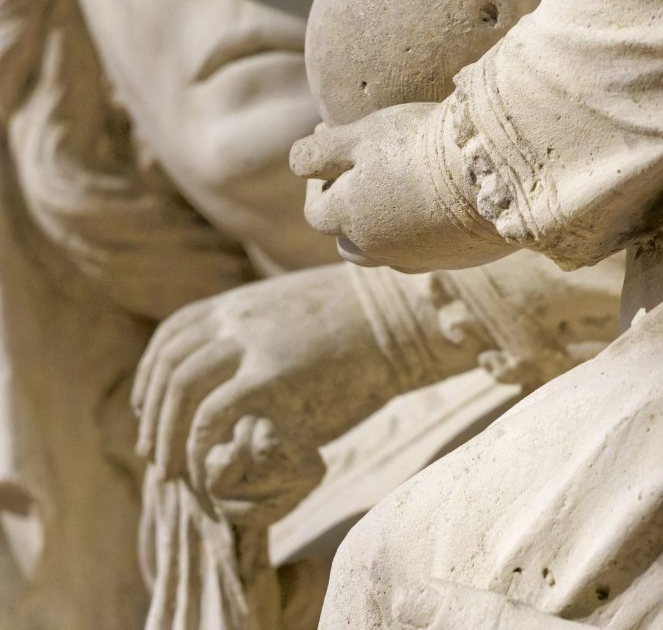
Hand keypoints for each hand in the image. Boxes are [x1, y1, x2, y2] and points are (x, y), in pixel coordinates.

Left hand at [131, 266, 397, 513]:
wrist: (404, 317)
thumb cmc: (363, 321)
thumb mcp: (299, 312)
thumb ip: (264, 331)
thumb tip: (249, 365)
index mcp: (242, 302)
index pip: (173, 334)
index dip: (150, 375)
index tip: (147, 409)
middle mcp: (237, 317)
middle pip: (169, 365)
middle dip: (152, 415)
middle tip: (153, 455)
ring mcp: (253, 343)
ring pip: (181, 389)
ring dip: (167, 435)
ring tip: (172, 472)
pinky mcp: (274, 374)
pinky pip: (213, 414)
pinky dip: (198, 444)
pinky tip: (203, 467)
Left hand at [290, 103, 510, 272]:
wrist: (493, 174)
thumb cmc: (420, 146)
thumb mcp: (361, 137)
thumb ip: (320, 152)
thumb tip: (295, 161)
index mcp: (349, 220)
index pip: (317, 212)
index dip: (319, 180)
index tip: (334, 143)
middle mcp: (380, 249)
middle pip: (348, 242)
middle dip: (347, 213)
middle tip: (364, 175)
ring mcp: (422, 259)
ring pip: (387, 253)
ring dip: (383, 229)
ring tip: (398, 195)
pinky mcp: (460, 258)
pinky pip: (430, 251)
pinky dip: (424, 231)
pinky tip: (441, 203)